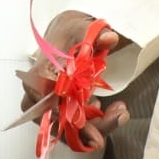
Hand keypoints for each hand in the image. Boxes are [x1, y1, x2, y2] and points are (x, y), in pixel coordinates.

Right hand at [17, 11, 130, 151]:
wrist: (65, 37)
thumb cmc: (69, 34)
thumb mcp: (82, 28)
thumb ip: (96, 34)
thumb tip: (109, 38)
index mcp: (39, 74)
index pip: (50, 103)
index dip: (71, 118)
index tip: (94, 128)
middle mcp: (38, 95)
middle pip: (59, 122)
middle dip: (91, 127)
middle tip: (118, 117)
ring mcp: (47, 107)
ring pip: (68, 130)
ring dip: (96, 127)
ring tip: (120, 112)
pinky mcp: (58, 112)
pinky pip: (74, 127)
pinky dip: (94, 124)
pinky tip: (111, 110)